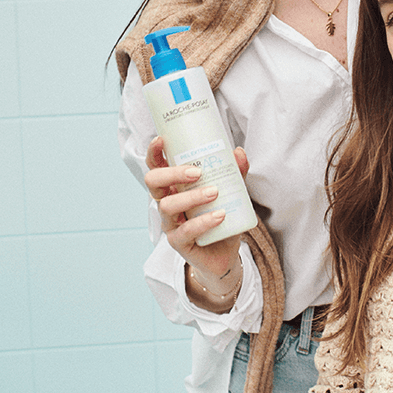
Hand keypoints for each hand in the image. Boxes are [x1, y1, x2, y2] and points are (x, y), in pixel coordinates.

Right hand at [144, 138, 249, 300]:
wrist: (224, 252)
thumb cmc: (221, 217)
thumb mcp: (231, 191)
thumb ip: (235, 172)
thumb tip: (238, 151)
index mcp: (175, 186)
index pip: (157, 166)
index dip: (154, 152)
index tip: (162, 140)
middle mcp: (167, 202)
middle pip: (154, 182)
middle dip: (173, 173)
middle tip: (197, 172)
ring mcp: (170, 223)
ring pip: (168, 206)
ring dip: (192, 197)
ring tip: (214, 193)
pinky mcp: (178, 242)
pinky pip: (184, 231)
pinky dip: (203, 221)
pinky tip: (219, 215)